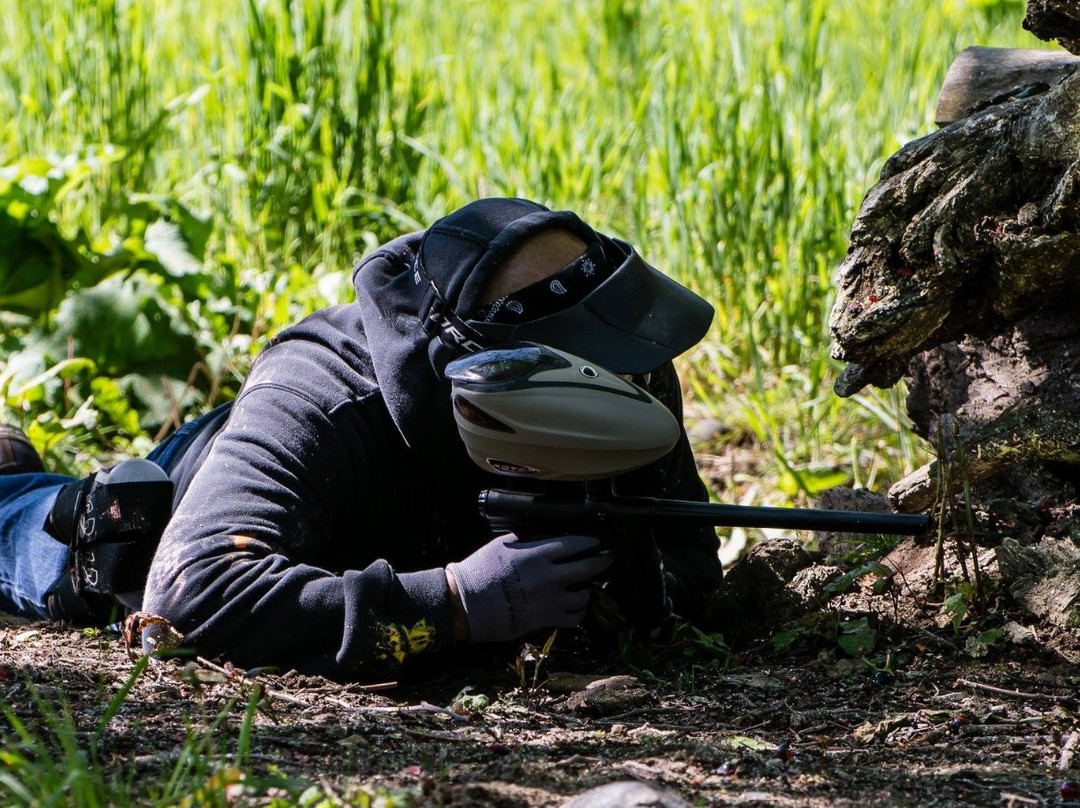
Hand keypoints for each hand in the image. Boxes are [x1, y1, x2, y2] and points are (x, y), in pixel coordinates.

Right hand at [446, 534, 611, 643]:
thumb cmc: (479, 571)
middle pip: (587, 568)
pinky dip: (578, 613)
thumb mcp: (499, 546)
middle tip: (607, 559)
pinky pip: (574, 618)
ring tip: (587, 588)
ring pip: (584, 595)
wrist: (468, 605)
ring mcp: (551, 600)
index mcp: (538, 555)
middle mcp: (550, 577)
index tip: (595, 542)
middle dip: (601, 562)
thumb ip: (520, 541)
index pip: (573, 545)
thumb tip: (529, 538)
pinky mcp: (547, 620)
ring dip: (588, 590)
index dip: (588, 543)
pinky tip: (576, 609)